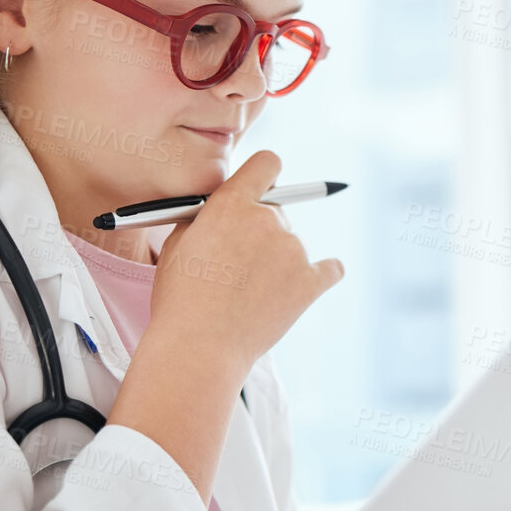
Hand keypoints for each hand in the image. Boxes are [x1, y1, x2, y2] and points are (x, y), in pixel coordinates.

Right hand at [149, 149, 342, 375]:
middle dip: (260, 231)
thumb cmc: (180, 299)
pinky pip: (330, 269)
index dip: (264, 174)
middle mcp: (268, 219)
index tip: (262, 186)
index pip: (267, 164)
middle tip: (239, 263)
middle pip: (276, 210)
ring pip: (292, 244)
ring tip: (250, 294)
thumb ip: (206, 217)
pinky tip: (313, 281)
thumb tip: (222, 210)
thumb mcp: (179, 243)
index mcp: (232, 204)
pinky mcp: (311, 282)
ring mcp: (294, 250)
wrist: (199, 346)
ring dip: (278, 260)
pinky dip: (322, 274)